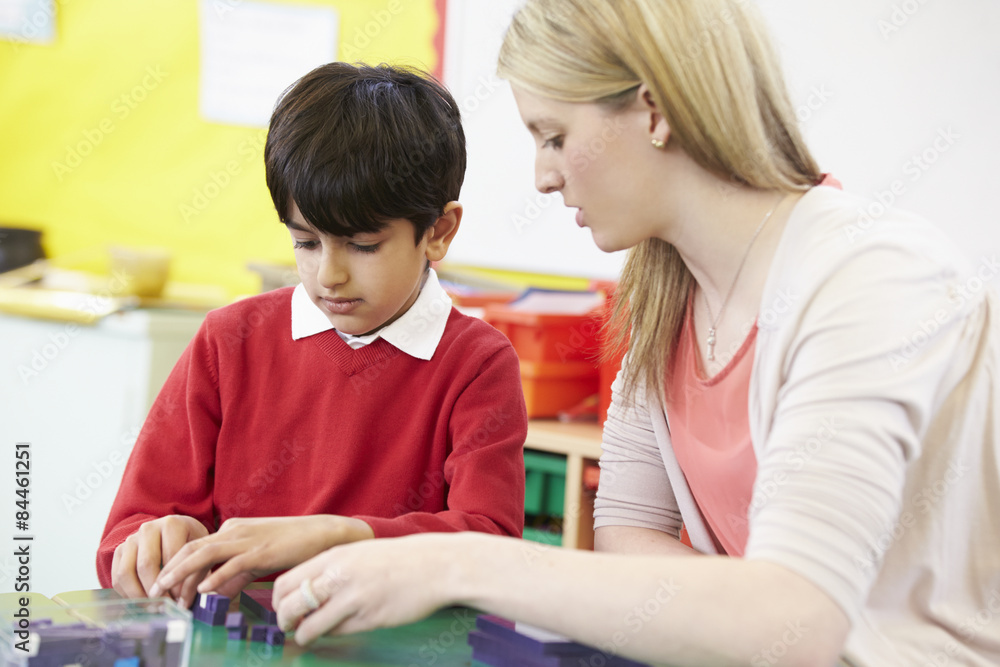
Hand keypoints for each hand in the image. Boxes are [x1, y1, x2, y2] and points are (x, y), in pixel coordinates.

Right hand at [111, 515, 208, 600]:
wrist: (173, 531)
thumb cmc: (190, 542)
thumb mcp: (200, 549)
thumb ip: (199, 567)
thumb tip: (195, 595)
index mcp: (172, 524)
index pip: (171, 556)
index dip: (175, 581)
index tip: (182, 599)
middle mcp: (148, 529)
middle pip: (146, 565)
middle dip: (155, 590)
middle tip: (165, 606)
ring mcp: (130, 539)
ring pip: (126, 573)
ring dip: (138, 595)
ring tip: (152, 607)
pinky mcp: (119, 552)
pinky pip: (117, 578)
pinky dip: (127, 594)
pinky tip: (142, 602)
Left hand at [150, 515, 373, 606]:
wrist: (322, 533)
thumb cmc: (292, 545)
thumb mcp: (258, 559)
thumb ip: (236, 573)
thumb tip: (217, 591)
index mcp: (232, 529)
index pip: (195, 548)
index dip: (175, 568)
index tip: (165, 588)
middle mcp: (234, 530)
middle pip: (192, 548)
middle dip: (169, 569)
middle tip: (153, 590)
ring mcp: (247, 538)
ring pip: (204, 554)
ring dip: (181, 573)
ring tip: (166, 590)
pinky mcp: (261, 550)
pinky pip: (232, 564)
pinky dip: (215, 577)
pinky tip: (203, 591)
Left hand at [273, 532, 462, 644]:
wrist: (436, 565)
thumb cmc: (398, 558)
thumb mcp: (358, 553)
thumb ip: (332, 567)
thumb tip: (305, 589)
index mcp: (334, 557)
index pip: (286, 583)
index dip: (279, 601)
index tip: (284, 607)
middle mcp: (339, 577)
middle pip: (290, 606)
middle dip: (284, 621)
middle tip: (289, 625)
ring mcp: (354, 600)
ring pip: (311, 626)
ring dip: (304, 634)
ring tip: (308, 634)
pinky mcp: (370, 619)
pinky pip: (337, 632)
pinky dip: (331, 634)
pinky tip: (337, 629)